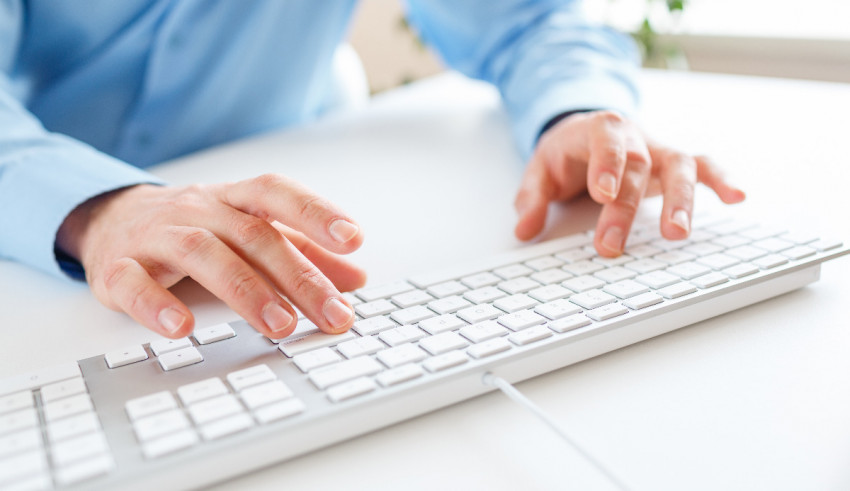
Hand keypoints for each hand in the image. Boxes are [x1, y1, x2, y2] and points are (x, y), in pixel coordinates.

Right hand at [56, 174, 366, 338]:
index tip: (353, 238)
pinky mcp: (117, 267)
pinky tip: (182, 328)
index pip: (277, 194)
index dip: (315, 212)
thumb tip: (356, 277)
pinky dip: (156, 305)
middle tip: (333, 314)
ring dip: (246, 292)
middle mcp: (199, 209)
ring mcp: (157, 236)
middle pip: (253, 236)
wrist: (110, 220)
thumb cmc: (196, 228)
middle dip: (298, 277)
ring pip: (203, 253)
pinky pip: (134, 282)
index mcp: (234, 199)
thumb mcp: (249, 232)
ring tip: (280, 325)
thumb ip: (303, 251)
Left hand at [514, 111, 744, 253]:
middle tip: (612, 244)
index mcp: (598, 129)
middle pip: (637, 165)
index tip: (603, 193)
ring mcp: (658, 149)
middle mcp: (634, 136)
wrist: (586, 131)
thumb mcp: (540, 168)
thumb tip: (524, 229)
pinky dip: (721, 180)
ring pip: (678, 164)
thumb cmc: (567, 153)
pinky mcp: (674, 163)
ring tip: (676, 233)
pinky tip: (737, 198)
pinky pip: (704, 166)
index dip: (607, 164)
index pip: (606, 140)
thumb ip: (531, 197)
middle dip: (626, 207)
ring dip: (680, 198)